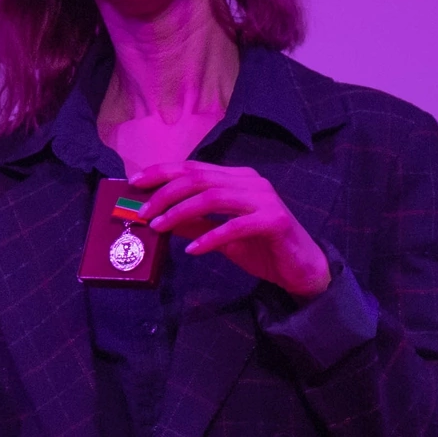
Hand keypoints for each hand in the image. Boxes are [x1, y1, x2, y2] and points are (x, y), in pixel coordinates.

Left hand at [130, 161, 330, 298]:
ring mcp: (264, 199)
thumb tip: (159, 217)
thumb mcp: (220, 235)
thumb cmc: (260, 248)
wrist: (301, 268)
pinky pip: (235, 226)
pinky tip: (193, 250)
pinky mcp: (274, 221)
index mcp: (237, 178)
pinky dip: (211, 237)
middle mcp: (251, 182)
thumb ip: (194, 222)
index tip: (136, 183)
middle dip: (166, 193)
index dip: (163, 172)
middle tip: (144, 212)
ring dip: (181, 212)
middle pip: (199, 179)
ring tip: (160, 227)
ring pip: (213, 197)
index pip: (194, 167)